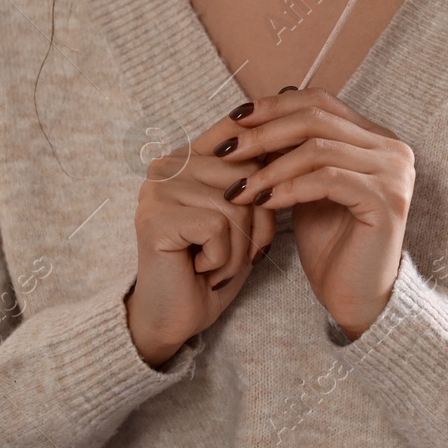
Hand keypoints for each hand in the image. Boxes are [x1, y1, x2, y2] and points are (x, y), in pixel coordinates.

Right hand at [125, 107, 276, 365]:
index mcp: (187, 156)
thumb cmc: (212, 267)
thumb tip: (291, 140)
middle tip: (238, 253)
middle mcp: (167, 165)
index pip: (237, 128)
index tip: (281, 172)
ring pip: (236, 205)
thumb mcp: (241, 217)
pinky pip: (217, 228)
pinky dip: (222, 259)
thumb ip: (255, 178)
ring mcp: (158, 190)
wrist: (173, 319)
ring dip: (239, 249)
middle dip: (258, 223)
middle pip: (248, 174)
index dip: (268, 151)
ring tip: (215, 265)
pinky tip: (200, 269)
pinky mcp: (156, 218)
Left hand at [217, 88, 414, 339]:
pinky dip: (289, 188)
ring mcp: (394, 173)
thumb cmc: (330, 245)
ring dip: (270, 167)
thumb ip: (292, 152)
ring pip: (318, 148)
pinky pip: (327, 179)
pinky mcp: (387, 200)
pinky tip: (263, 202)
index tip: (234, 120)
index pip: (320, 101)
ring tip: (238, 188)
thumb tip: (254, 115)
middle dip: (264, 133)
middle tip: (227, 152)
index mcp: (375, 138)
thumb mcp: (305, 188)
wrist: (355, 298)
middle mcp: (392, 148)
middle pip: (317, 118)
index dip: (274, 106)